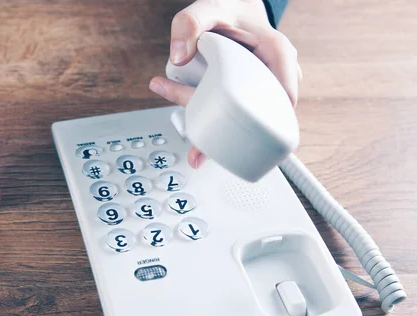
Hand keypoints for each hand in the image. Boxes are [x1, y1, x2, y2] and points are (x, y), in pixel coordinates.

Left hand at [149, 0, 300, 167]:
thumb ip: (189, 24)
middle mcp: (275, 73)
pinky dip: (219, 129)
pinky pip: (239, 116)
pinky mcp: (250, 96)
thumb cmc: (225, 10)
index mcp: (276, 53)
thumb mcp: (206, 9)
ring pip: (251, 120)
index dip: (272, 118)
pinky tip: (197, 140)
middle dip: (240, 141)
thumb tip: (178, 56)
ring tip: (196, 153)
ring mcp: (264, 87)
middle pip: (265, 115)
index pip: (285, 91)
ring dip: (226, 139)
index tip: (249, 137)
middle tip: (206, 153)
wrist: (231, 11)